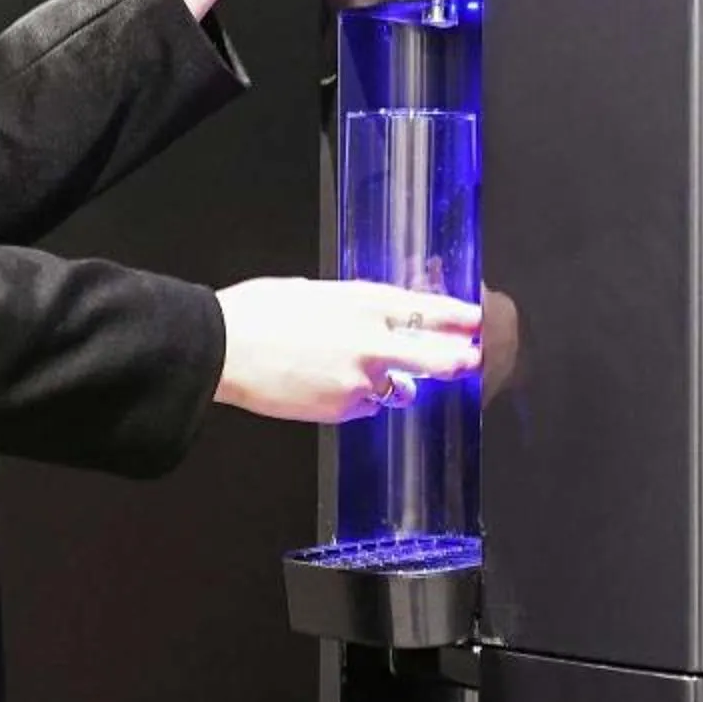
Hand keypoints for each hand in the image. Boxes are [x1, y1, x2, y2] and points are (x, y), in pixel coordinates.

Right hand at [212, 278, 481, 422]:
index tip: (476, 319)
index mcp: (364, 302)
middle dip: (458, 359)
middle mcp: (372, 340)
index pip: (426, 309)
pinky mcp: (343, 408)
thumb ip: (353, 308)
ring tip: (381, 377)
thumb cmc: (260, 312)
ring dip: (399, 385)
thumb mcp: (315, 293)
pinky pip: (365, 407)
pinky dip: (359, 399)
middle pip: (435, 355)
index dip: (457, 316)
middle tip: (473, 359)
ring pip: (400, 389)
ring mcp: (360, 378)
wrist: (226, 348)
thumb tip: (373, 318)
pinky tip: (333, 387)